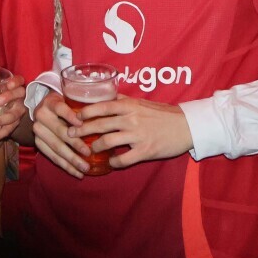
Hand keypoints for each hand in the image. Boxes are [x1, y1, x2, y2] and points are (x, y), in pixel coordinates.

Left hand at [0, 74, 26, 142]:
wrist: (6, 110)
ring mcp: (18, 112)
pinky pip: (7, 131)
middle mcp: (19, 99)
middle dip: (9, 97)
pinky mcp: (14, 125)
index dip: (16, 81)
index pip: (20, 81)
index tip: (9, 84)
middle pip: (19, 96)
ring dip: (0, 120)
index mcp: (14, 87)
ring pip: (14, 116)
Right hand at [33, 91, 91, 177]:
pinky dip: (65, 166)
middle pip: (59, 131)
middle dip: (75, 143)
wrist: (45, 110)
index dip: (70, 116)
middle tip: (89, 152)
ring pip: (56, 147)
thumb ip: (84, 104)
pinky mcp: (38, 143)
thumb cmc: (66, 104)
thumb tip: (111, 108)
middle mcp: (41, 116)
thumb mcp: (71, 99)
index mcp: (50, 103)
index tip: (82, 124)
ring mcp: (38, 130)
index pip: (60, 109)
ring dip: (71, 159)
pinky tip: (77, 173)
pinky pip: (52, 157)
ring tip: (85, 168)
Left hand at [68, 96, 193, 167]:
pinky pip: (124, 159)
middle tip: (70, 135)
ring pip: (108, 141)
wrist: (187, 126)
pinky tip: (110, 162)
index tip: (74, 117)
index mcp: (130, 105)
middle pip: (100, 124)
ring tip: (90, 150)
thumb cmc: (164, 114)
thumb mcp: (143, 102)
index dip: (85, 112)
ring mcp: (138, 135)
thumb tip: (107, 95)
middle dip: (81, 130)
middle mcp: (131, 119)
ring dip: (96, 147)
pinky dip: (114, 162)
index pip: (102, 107)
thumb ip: (124, 100)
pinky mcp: (145, 150)